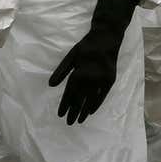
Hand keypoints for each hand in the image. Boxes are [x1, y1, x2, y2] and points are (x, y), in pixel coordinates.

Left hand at [49, 0, 139, 124]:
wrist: (106, 38)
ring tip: (80, 120)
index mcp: (79, 73)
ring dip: (85, 111)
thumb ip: (61, 71)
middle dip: (74, 111)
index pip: (70, 93)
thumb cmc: (86, 47)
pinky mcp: (110, 80)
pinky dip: (97, 104)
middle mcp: (90, 79)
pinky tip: (91, 111)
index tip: (60, 114)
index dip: (65, 104)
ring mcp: (101, 80)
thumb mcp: (71, 56)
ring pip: (91, 99)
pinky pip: (103, 95)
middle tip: (69, 122)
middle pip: (80, 99)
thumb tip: (50, 85)